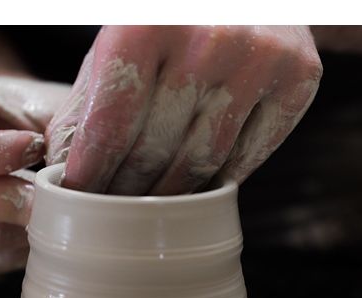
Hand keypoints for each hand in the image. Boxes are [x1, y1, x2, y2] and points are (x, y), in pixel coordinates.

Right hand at [0, 73, 70, 274]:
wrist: (13, 131)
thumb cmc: (33, 115)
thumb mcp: (48, 104)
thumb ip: (60, 131)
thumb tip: (71, 178)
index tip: (37, 147)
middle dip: (14, 201)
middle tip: (56, 197)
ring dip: (22, 229)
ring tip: (50, 210)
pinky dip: (16, 249)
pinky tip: (32, 227)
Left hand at [46, 26, 321, 194]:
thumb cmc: (171, 24)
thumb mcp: (120, 43)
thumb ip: (89, 102)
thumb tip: (62, 170)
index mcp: (148, 22)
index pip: (111, 125)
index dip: (91, 173)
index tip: (79, 201)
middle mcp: (208, 38)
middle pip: (155, 152)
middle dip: (126, 191)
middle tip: (113, 211)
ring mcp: (259, 59)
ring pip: (201, 164)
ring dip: (169, 197)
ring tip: (149, 207)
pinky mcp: (298, 80)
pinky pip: (246, 160)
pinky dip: (216, 182)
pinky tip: (196, 187)